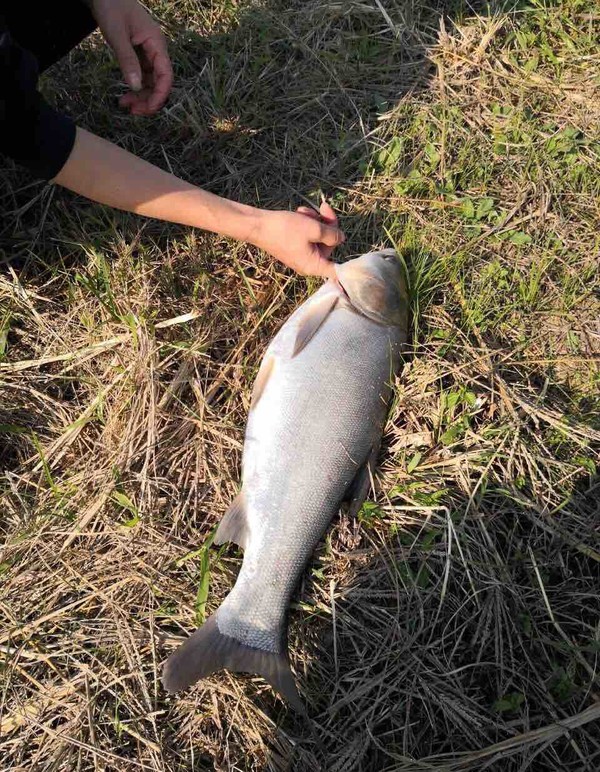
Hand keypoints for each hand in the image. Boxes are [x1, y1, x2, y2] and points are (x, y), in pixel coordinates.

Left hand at [91, 0, 172, 114]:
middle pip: (160, 82)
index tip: (148, 109)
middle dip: (149, 99)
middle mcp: (156, 50)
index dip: (160, 95)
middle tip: (132, 111)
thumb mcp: (116, 34)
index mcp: (156, 43)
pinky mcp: (139, 55)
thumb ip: (127, 60)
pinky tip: (125, 96)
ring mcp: (148, 53)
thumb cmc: (110, 7)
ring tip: (124, 105)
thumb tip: (135, 87)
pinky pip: (142, 76)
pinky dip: (135, 88)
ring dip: (141, 97)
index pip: (165, 75)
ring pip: (151, 82)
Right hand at [250, 201, 344, 278]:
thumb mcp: (313, 228)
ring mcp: (301, 255)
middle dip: (328, 225)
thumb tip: (342, 238)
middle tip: (324, 207)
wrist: (257, 225)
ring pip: (318, 237)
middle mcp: (308, 264)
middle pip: (329, 245)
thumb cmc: (284, 229)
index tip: (362, 273)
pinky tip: (299, 213)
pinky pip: (307, 236)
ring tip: (304, 211)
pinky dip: (306, 223)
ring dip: (315, 220)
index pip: (337, 272)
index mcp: (314, 265)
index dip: (349, 269)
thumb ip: (332, 234)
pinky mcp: (294, 246)